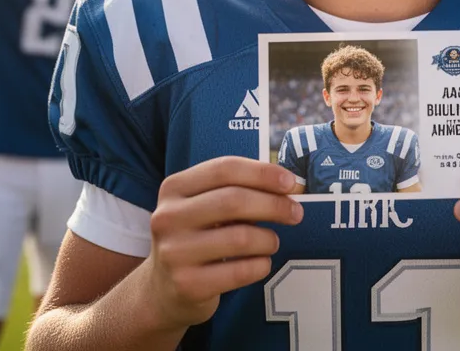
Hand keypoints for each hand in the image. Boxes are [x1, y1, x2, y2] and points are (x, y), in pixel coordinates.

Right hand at [145, 157, 301, 329]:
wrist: (163, 290)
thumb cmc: (196, 237)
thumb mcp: (203, 206)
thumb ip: (238, 189)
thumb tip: (290, 185)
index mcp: (174, 187)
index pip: (224, 168)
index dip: (263, 172)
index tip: (290, 182)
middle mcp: (168, 217)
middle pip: (234, 200)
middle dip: (274, 205)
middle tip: (296, 212)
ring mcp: (174, 252)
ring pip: (241, 237)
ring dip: (269, 239)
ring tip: (271, 242)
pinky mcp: (187, 284)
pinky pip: (241, 270)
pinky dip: (261, 265)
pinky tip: (260, 263)